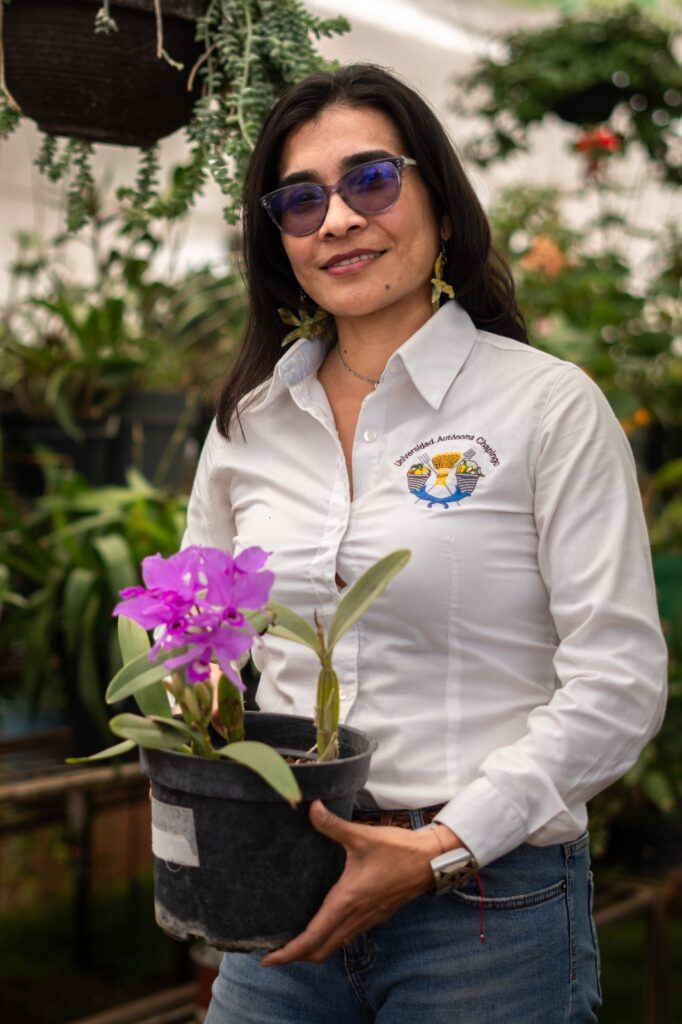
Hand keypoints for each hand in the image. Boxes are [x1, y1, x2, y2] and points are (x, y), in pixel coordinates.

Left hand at [260, 800, 460, 965]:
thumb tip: (310, 807)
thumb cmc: (397, 850)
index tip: (268, 960)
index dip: (289, 953)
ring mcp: (367, 920)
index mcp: (346, 902)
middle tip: (274, 953)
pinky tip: (323, 923)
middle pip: (320, 951)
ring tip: (293, 941)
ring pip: (334, 945)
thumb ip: (333, 825)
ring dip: (313, 949)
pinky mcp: (375, 916)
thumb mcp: (361, 836)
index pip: (312, 938)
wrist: (430, 861)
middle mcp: (354, 917)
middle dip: (296, 956)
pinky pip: (346, 936)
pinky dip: (329, 939)